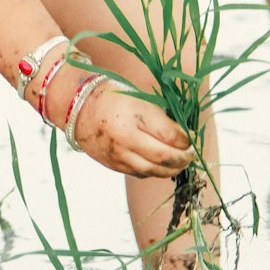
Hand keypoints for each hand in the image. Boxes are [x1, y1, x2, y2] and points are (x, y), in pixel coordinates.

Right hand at [72, 83, 194, 177]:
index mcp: (135, 114)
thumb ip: (158, 116)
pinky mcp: (114, 165)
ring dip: (172, 169)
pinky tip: (160, 165)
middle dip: (183, 158)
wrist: (77, 107)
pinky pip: (140, 173)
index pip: (170, 134)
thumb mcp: (137, 98)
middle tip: (191, 155)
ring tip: (180, 164)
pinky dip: (154, 171)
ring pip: (154, 170)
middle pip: (164, 156)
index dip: (186, 139)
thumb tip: (181, 134)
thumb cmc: (111, 96)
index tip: (191, 137)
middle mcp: (127, 137)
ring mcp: (120, 154)